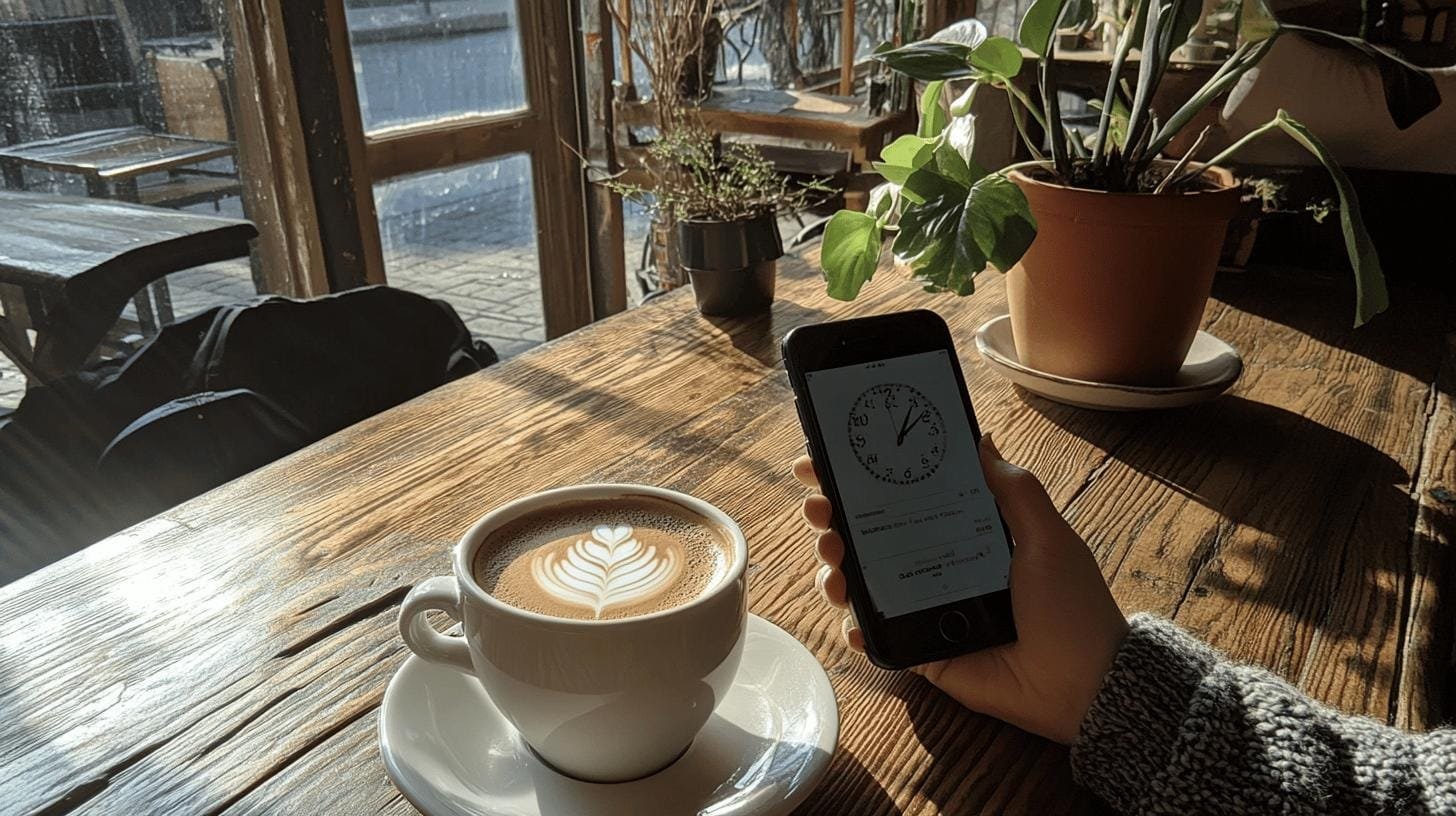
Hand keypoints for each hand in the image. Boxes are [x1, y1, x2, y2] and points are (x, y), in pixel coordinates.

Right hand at [793, 434, 1128, 744]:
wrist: (1081, 683)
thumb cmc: (1070, 605)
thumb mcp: (1048, 536)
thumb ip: (1015, 489)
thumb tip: (980, 438)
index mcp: (962, 532)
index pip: (904, 498)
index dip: (862, 479)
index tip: (822, 461)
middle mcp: (936, 564)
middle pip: (869, 535)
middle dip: (833, 517)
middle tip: (820, 509)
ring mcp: (923, 608)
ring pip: (862, 582)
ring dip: (835, 568)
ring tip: (835, 566)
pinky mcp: (920, 650)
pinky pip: (876, 636)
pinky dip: (856, 626)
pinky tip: (853, 618)